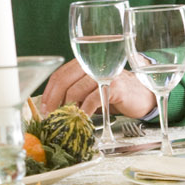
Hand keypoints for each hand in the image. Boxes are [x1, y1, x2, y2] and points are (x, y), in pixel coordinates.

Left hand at [40, 59, 156, 118]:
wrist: (141, 95)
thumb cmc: (113, 94)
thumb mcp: (91, 91)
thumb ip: (75, 93)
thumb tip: (52, 108)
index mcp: (84, 64)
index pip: (59, 75)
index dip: (49, 92)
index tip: (43, 108)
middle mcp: (92, 64)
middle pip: (64, 80)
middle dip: (53, 100)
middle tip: (49, 116)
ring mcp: (103, 74)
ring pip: (76, 90)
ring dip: (67, 108)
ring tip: (64, 119)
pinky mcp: (113, 87)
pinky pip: (92, 100)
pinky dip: (84, 112)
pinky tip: (81, 120)